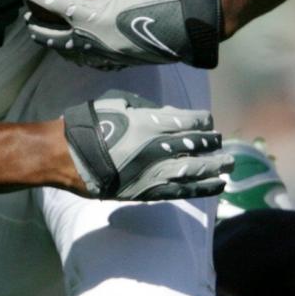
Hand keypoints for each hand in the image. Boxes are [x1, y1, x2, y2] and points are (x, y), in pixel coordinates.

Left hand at [12, 0, 222, 69]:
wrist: (192, 25)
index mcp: (89, 16)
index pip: (48, 1)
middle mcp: (92, 39)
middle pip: (52, 37)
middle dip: (36, 27)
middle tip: (28, 16)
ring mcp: (107, 55)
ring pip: (71, 54)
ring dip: (57, 44)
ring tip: (53, 37)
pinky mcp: (123, 62)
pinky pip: (94, 62)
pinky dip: (83, 56)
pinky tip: (86, 51)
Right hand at [63, 91, 232, 200]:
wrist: (65, 156)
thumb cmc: (91, 124)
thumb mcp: (119, 103)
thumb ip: (149, 108)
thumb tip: (172, 114)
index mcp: (150, 123)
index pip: (190, 122)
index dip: (203, 122)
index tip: (208, 123)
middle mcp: (157, 148)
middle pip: (196, 146)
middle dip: (212, 144)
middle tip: (223, 144)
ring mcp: (153, 172)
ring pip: (194, 171)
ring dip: (215, 168)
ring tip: (229, 166)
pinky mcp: (147, 192)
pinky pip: (181, 192)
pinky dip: (202, 189)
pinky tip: (217, 186)